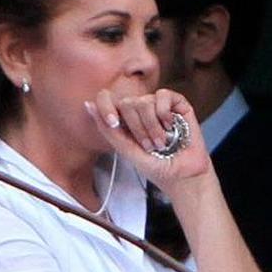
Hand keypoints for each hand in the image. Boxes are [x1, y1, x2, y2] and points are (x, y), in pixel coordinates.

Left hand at [85, 88, 209, 188]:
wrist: (183, 176)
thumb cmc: (156, 167)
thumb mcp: (126, 151)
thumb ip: (108, 129)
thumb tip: (87, 104)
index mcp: (125, 119)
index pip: (108, 98)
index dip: (107, 106)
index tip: (114, 124)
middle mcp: (141, 110)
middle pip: (127, 102)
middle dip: (137, 128)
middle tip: (149, 146)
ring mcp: (159, 106)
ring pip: (145, 100)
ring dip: (152, 126)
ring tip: (162, 142)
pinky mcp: (178, 104)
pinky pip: (163, 95)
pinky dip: (164, 113)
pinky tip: (171, 126)